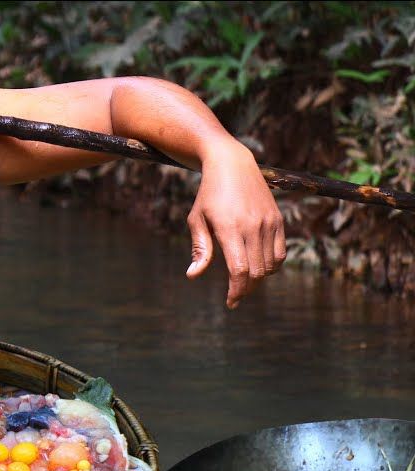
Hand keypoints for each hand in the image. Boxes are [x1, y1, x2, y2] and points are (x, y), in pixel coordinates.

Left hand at [185, 142, 285, 308]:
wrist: (232, 165)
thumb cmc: (208, 195)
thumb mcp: (196, 219)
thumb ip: (199, 249)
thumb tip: (193, 276)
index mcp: (229, 228)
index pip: (239, 270)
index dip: (236, 291)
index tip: (230, 303)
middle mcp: (252, 226)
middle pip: (257, 271)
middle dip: (246, 289)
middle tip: (235, 295)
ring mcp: (268, 223)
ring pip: (270, 265)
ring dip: (258, 279)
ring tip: (244, 282)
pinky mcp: (278, 220)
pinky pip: (281, 253)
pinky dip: (272, 266)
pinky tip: (259, 269)